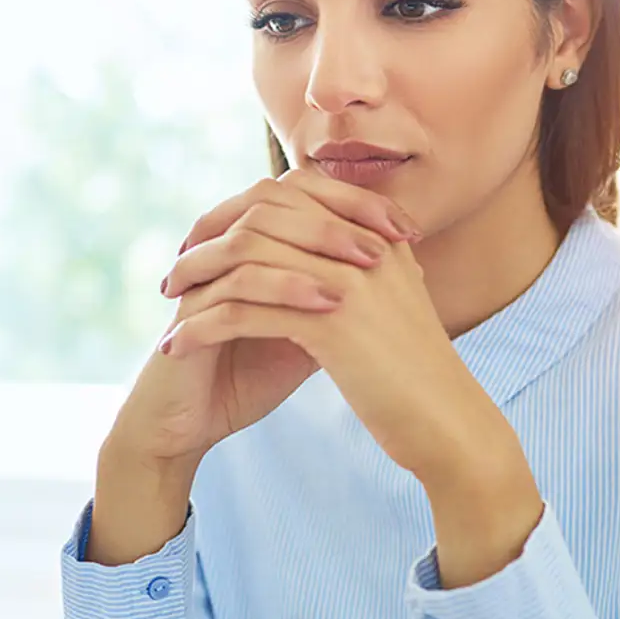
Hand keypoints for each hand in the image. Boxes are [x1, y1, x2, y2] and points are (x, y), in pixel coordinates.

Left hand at [159, 171, 490, 480]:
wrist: (449, 423)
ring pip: (246, 260)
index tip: (204, 239)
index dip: (237, 211)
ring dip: (197, 279)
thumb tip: (315, 258)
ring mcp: (346, 280)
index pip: (291, 195)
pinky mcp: (329, 324)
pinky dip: (203, 326)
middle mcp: (362, 245)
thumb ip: (360, 271)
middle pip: (261, 217)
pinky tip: (178, 345)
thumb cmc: (417, 375)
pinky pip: (244, 312)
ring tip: (169, 304)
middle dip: (208, 239)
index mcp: (375, 235)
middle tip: (176, 269)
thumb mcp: (392, 306)